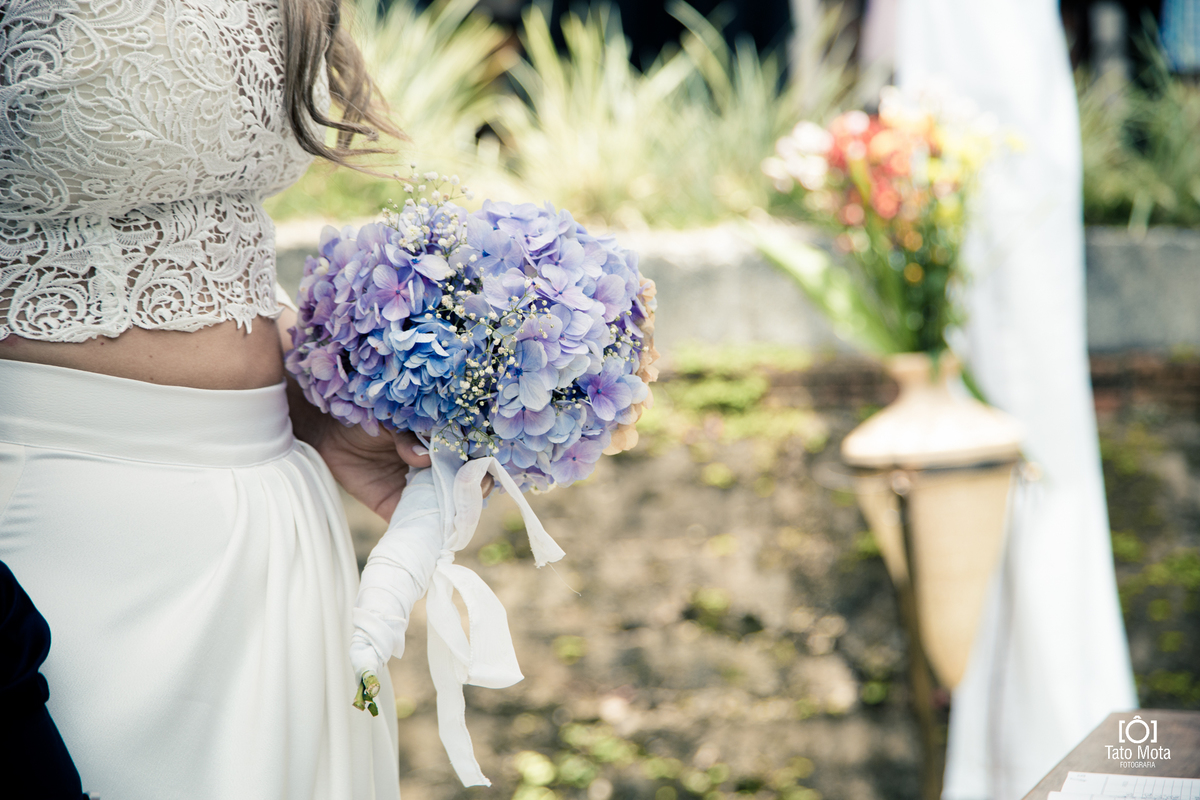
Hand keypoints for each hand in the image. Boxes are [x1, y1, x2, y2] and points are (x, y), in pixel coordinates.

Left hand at [285, 376, 491, 520]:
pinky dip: (429, 530)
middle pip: (465, 483)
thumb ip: (408, 435)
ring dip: (457, 509)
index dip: (481, 458)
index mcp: (440, 441)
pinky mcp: (395, 507)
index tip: (485, 461)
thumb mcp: (391, 418)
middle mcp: (434, 467)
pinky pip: (417, 524)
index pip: (470, 453)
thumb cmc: (364, 413)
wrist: (325, 429)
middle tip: (476, 484)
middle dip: (474, 485)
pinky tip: (437, 528)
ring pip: (447, 506)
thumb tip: (424, 456)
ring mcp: (417, 490)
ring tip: (459, 504)